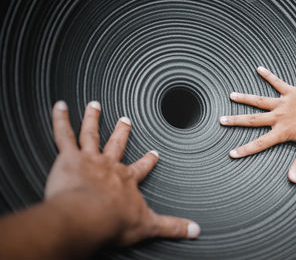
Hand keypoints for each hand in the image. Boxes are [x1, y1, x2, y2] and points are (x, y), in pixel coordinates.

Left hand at [46, 101, 199, 245]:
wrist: (88, 217)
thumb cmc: (112, 221)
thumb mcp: (148, 225)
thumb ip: (172, 226)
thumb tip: (195, 230)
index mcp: (126, 179)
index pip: (140, 167)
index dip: (148, 160)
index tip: (153, 153)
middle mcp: (109, 165)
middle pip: (117, 144)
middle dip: (122, 132)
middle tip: (126, 120)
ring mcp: (90, 159)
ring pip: (91, 134)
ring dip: (93, 119)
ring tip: (94, 105)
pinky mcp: (70, 158)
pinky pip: (64, 135)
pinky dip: (61, 120)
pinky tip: (59, 107)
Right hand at [220, 67, 295, 182]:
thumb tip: (293, 180)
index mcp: (282, 131)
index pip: (260, 143)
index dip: (245, 149)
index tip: (232, 153)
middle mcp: (278, 116)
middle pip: (252, 119)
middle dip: (236, 120)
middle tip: (221, 120)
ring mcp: (283, 103)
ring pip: (259, 101)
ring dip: (245, 98)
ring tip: (231, 95)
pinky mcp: (290, 92)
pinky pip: (277, 82)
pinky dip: (268, 76)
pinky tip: (259, 68)